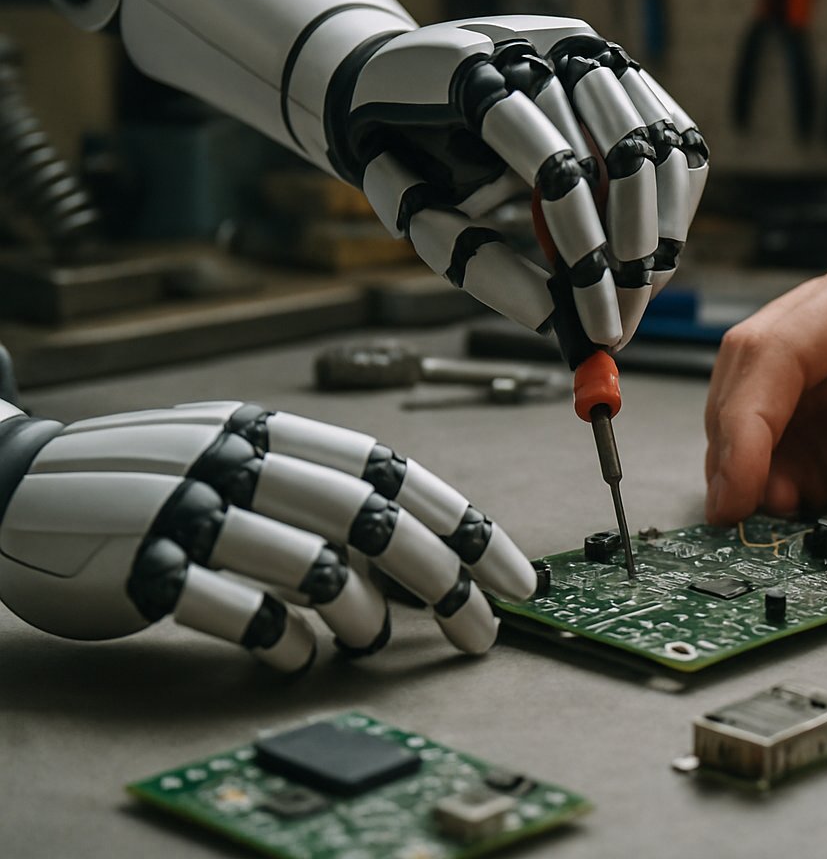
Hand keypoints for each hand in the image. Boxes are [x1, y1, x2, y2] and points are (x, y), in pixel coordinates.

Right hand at [0, 401, 537, 671]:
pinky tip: (302, 657)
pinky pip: (245, 616)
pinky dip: (291, 644)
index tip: (516, 573)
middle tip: (482, 630)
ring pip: (317, 567)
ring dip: (365, 617)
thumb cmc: (152, 477)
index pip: (393, 470)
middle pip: (372, 518)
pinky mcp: (147, 573)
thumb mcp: (233, 449)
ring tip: (369, 638)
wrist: (13, 487)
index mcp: (268, 428)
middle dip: (444, 579)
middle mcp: (237, 460)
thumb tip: (421, 543)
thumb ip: (312, 481)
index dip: (466, 523)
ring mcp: (190, 514)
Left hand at [336, 17, 707, 350]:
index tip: (596, 324)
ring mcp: (587, 51)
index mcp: (475, 76)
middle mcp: (542, 47)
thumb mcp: (417, 212)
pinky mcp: (618, 68)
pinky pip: (676, 137)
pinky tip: (655, 252)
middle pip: (622, 152)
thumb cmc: (402, 152)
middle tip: (622, 323)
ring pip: (659, 144)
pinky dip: (675, 199)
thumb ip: (477, 262)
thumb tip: (555, 319)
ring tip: (638, 294)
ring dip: (661, 232)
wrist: (393, 77)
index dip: (583, 251)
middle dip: (632, 252)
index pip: (554, 168)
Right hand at [704, 236, 826, 545]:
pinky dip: (796, 480)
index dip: (746, 422)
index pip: (780, 345)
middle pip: (756, 371)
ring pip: (769, 407)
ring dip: (765, 468)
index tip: (738, 493)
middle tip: (747, 520)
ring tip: (792, 523)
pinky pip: (804, 438)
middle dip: (743, 447)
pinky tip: (818, 514)